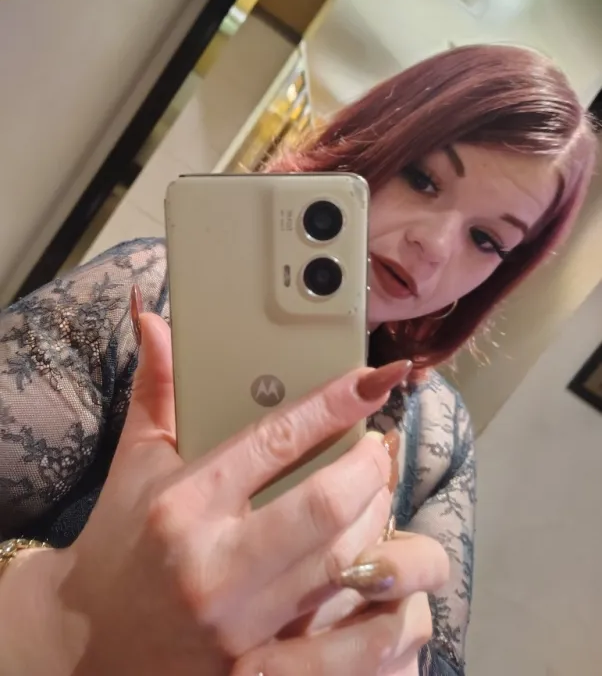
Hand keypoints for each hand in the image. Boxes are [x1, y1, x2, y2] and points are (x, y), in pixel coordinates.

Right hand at [42, 297, 410, 674]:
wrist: (84, 644)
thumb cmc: (120, 540)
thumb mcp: (135, 460)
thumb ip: (157, 388)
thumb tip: (155, 319)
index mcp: (183, 504)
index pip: (276, 439)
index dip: (334, 404)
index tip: (372, 381)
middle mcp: (212, 565)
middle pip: (325, 503)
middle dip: (369, 467)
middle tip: (376, 447)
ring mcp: (238, 627)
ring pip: (344, 564)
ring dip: (378, 521)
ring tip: (376, 495)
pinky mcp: (255, 675)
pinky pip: (345, 649)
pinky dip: (381, 613)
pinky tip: (389, 581)